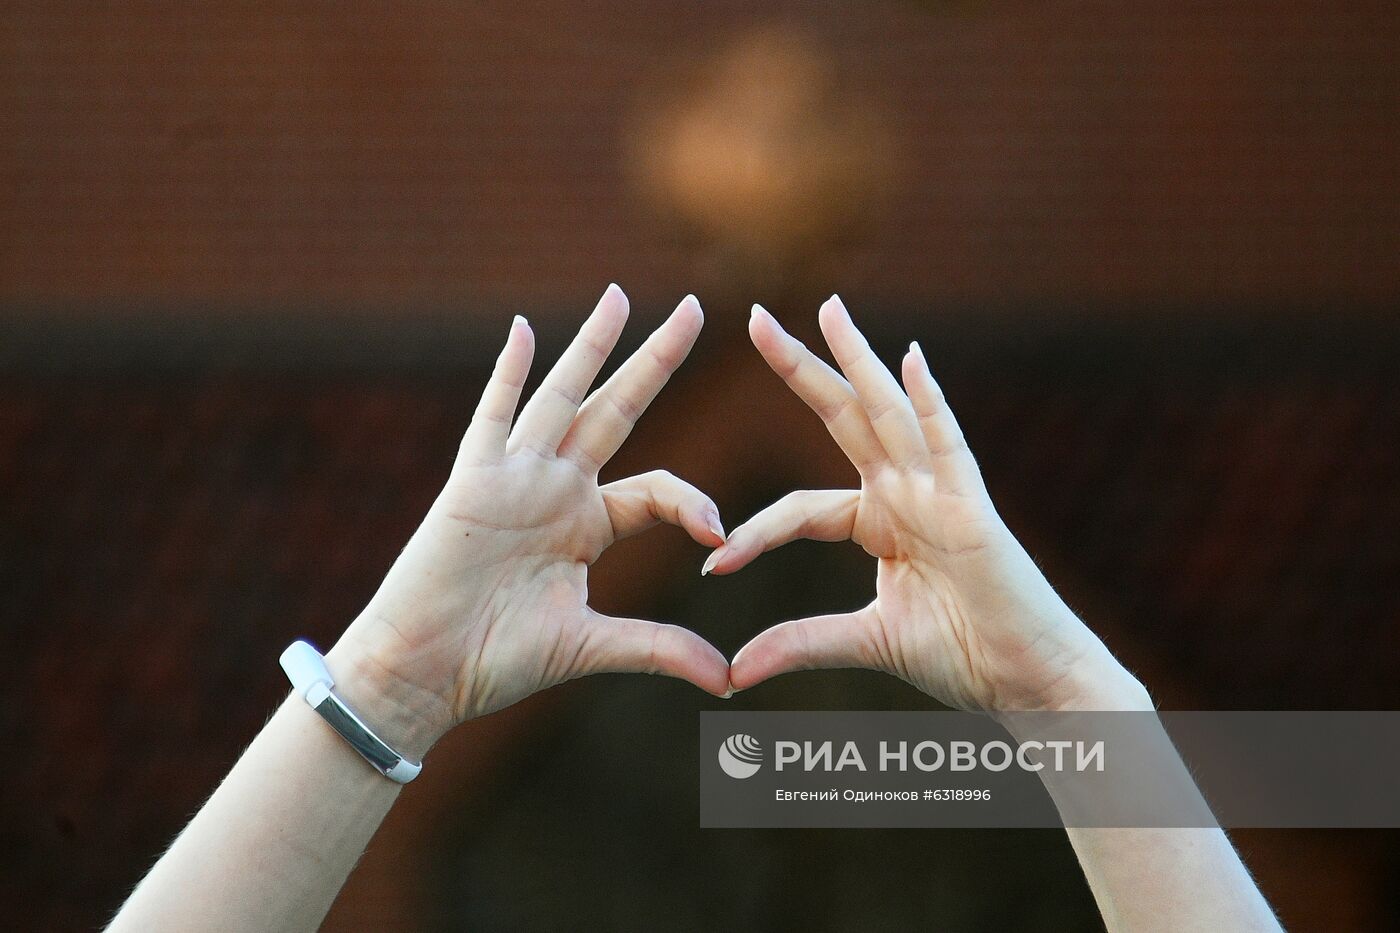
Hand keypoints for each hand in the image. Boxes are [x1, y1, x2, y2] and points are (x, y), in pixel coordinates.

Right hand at [326, 285, 729, 757]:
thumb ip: (659, 648)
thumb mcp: (592, 646)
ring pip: (562, 397)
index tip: (720, 534)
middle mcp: (556, 489)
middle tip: (696, 307)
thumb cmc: (496, 661)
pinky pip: (493, 417)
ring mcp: (514, 479)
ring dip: (593, 346)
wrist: (423, 672)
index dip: (693, 503)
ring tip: (622, 295)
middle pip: (618, 409)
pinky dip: (508, 374)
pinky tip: (525, 329)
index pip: (656, 489)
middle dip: (657, 360)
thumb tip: (727, 678)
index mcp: (586, 523)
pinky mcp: (473, 483)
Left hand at [715, 296, 1149, 712]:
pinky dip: (931, 403)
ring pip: (891, 414)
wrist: (1030, 682)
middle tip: (756, 316)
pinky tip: (909, 359)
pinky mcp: (973, 509)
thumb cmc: (964, 656)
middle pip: (843, 418)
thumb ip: (801, 644)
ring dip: (858, 360)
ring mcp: (941, 494)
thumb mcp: (865, 642)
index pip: (801, 507)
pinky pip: (949, 447)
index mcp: (881, 521)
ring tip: (829, 309)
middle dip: (799, 368)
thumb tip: (734, 672)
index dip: (756, 533)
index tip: (714, 565)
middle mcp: (907, 494)